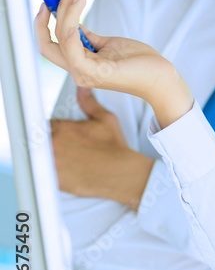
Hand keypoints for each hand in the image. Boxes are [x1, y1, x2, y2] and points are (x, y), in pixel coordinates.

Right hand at [34, 0, 193, 127]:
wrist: (161, 77)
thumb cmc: (139, 62)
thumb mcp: (109, 44)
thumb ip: (87, 37)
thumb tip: (72, 22)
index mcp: (79, 65)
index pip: (49, 44)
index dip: (43, 23)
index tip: (48, 0)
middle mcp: (76, 71)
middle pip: (47, 41)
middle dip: (51, 12)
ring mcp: (83, 73)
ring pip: (61, 37)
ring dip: (67, 11)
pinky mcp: (94, 72)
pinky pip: (72, 48)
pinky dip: (71, 27)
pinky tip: (78, 9)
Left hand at [50, 87, 153, 208]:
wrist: (121, 173)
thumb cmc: (114, 147)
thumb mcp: (105, 119)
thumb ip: (89, 103)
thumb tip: (83, 88)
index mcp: (61, 128)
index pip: (44, 125)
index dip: (51, 130)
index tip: (57, 135)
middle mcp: (52, 145)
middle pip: (38, 142)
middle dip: (48, 143)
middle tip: (65, 149)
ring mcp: (51, 164)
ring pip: (39, 159)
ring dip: (47, 158)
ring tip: (66, 161)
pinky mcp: (53, 180)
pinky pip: (44, 176)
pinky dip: (51, 174)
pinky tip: (65, 172)